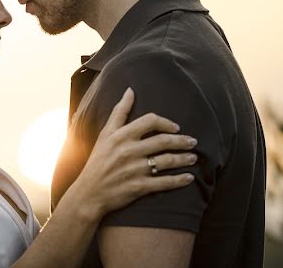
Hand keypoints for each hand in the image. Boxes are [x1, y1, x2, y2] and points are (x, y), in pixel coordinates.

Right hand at [64, 88, 196, 217]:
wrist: (89, 192)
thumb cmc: (98, 160)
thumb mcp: (105, 134)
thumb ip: (119, 112)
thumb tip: (130, 90)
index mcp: (121, 135)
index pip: (150, 121)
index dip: (166, 123)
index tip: (176, 128)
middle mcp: (129, 151)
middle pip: (163, 141)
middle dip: (182, 141)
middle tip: (193, 142)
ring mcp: (135, 169)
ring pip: (167, 161)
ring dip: (184, 159)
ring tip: (193, 158)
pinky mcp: (139, 187)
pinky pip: (165, 182)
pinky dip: (179, 180)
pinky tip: (189, 178)